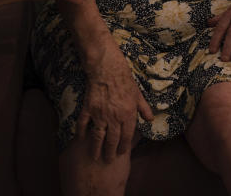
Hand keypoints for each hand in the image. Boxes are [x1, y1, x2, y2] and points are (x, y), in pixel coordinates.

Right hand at [77, 45, 152, 161]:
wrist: (107, 68)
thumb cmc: (125, 80)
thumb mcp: (138, 94)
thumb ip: (144, 109)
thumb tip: (150, 119)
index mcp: (128, 115)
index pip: (126, 136)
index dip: (123, 146)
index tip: (120, 153)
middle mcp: (114, 118)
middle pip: (112, 140)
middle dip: (110, 152)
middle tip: (107, 161)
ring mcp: (100, 114)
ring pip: (98, 136)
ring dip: (96, 148)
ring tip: (94, 157)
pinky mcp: (89, 108)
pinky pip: (84, 123)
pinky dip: (81, 132)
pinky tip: (80, 139)